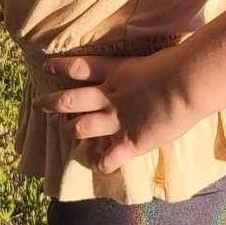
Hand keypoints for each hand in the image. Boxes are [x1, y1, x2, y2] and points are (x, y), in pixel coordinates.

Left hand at [32, 49, 198, 177]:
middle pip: (71, 99)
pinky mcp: (130, 142)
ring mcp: (117, 120)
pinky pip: (109, 158)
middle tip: (39, 105)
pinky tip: (99, 165)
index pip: (80, 68)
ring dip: (70, 131)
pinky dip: (102, 163)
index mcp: (116, 72)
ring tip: (65, 132)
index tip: (46, 66)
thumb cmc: (180, 64)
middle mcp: (110, 97)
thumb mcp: (157, 59)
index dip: (61, 66)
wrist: (187, 83)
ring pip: (81, 128)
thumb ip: (147, 68)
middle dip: (51, 103)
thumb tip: (158, 66)